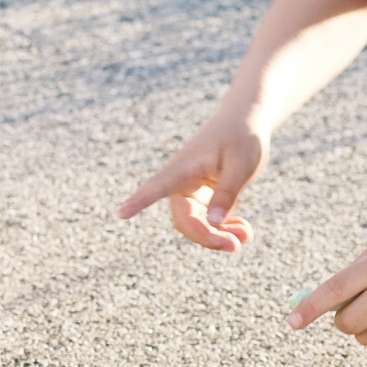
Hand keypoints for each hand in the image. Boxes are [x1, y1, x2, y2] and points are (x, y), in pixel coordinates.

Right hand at [117, 114, 264, 251]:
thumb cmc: (242, 137)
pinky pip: (208, 221)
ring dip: (218, 236)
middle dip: (207, 237)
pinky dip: (224, 229)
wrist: (245, 120)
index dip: (139, 202)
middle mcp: (183, 181)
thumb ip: (227, 194)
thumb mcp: (241, 165)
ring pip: (196, 225)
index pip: (157, 186)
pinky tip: (243, 231)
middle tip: (235, 246)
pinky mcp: (204, 196)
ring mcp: (192, 190)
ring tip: (245, 237)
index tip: (121, 214)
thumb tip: (213, 224)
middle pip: (184, 219)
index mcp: (185, 167)